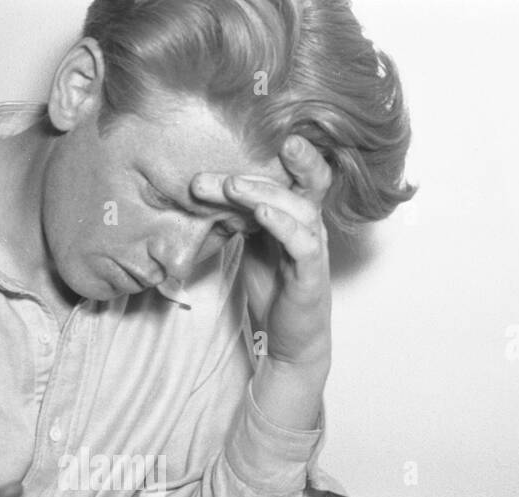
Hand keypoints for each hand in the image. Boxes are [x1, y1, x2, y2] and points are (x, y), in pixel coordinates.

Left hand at [192, 134, 333, 373]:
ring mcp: (314, 248)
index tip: (249, 133)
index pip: (295, 172)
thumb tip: (205, 185)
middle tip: (227, 158)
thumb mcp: (249, 243)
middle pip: (300, 181)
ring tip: (232, 186)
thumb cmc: (272, 288)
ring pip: (299, 207)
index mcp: (297, 213)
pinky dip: (283, 224)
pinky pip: (302, 243)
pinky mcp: (311, 275)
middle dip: (263, 168)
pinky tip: (261, 213)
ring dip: (264, 193)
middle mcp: (311, 224)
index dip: (283, 151)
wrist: (286, 340)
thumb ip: (236, 214)